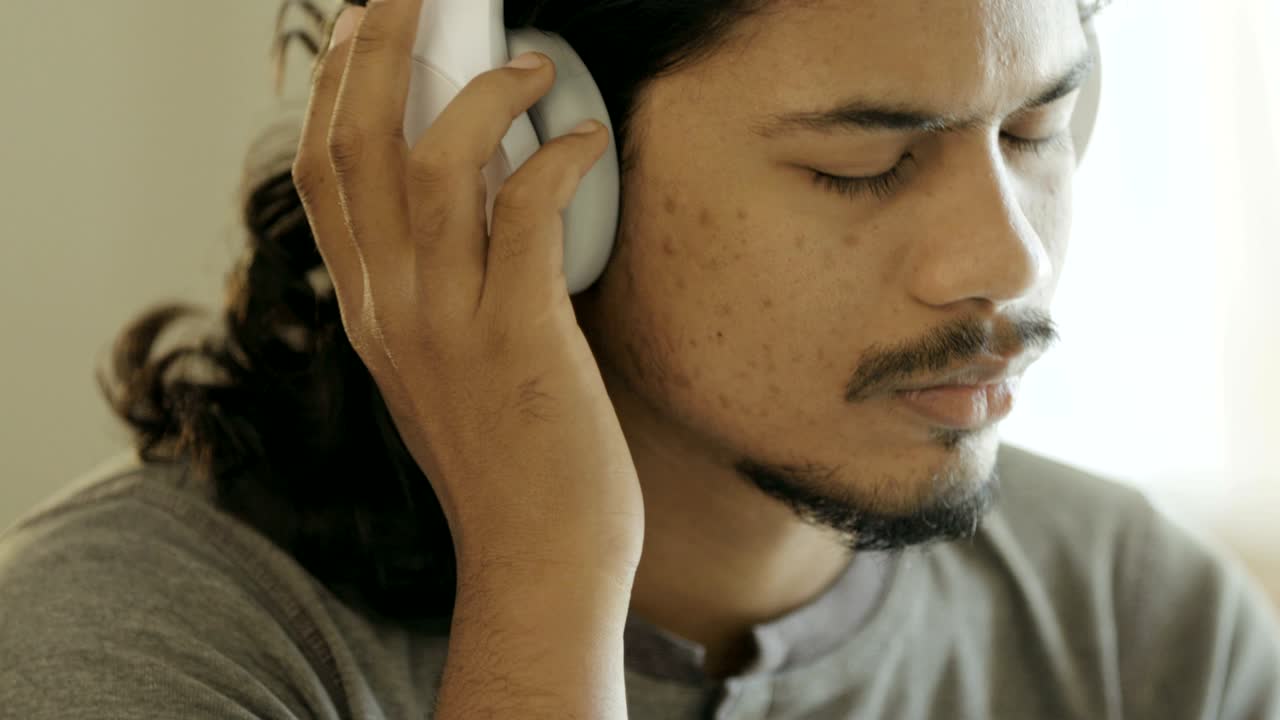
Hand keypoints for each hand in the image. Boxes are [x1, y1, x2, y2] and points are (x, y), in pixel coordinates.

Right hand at [292, 0, 643, 577]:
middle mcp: (389, 308)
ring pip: (430, 165)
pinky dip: (556, 158)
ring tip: (528, 60)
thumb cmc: (510, 459)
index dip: (335, 85)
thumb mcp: (443, 365)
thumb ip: (438, 284)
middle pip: (355, 144)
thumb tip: (480, 191)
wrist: (538, 557)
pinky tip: (586, 141)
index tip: (362, 29)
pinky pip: (526, 213)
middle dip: (380, 49)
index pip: (321, 172)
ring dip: (481, 92)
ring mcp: (447, 323)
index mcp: (368, 310)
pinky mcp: (519, 338)